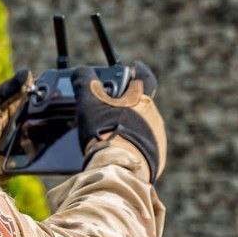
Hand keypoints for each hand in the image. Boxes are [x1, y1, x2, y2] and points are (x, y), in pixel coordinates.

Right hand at [72, 63, 166, 180]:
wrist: (118, 169)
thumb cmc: (104, 133)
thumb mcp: (89, 104)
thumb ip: (84, 83)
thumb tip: (81, 71)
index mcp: (141, 100)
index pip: (145, 77)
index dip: (138, 70)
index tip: (135, 67)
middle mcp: (154, 117)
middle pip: (141, 104)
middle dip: (128, 104)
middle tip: (111, 108)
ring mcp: (157, 138)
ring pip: (143, 126)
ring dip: (130, 126)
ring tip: (110, 133)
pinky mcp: (156, 158)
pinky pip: (145, 147)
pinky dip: (133, 145)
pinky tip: (117, 150)